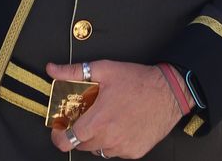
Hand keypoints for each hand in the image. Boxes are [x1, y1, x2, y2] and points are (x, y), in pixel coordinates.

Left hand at [45, 60, 182, 157]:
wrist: (169, 92)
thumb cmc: (138, 80)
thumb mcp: (104, 70)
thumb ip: (73, 72)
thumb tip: (52, 69)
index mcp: (98, 121)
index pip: (68, 140)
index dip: (59, 136)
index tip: (59, 129)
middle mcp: (109, 138)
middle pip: (82, 145)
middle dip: (79, 133)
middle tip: (86, 118)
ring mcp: (123, 147)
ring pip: (99, 149)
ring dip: (97, 138)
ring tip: (105, 120)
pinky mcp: (135, 152)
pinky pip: (117, 152)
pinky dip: (114, 142)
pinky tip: (121, 125)